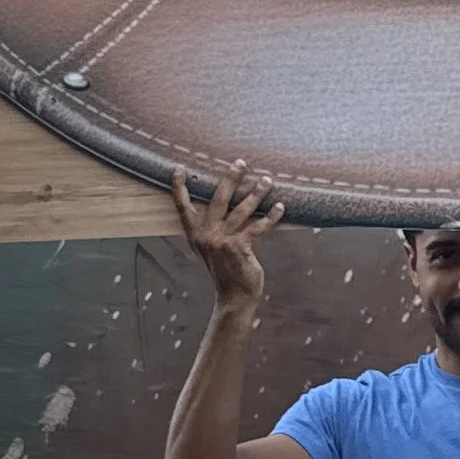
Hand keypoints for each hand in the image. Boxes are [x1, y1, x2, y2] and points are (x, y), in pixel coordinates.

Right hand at [171, 159, 282, 306]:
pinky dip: (271, 217)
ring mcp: (222, 241)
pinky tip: (280, 207)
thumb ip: (211, 229)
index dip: (180, 188)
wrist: (234, 296)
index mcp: (195, 234)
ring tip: (266, 180)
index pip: (184, 207)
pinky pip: (258, 227)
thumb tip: (222, 204)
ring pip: (241, 210)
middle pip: (218, 199)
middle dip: (230, 178)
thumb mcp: (210, 248)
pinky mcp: (239, 248)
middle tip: (241, 162)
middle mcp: (206, 235)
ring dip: (256, 193)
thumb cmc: (225, 270)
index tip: (179, 168)